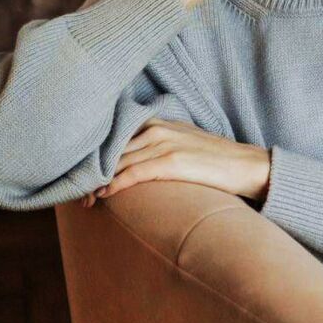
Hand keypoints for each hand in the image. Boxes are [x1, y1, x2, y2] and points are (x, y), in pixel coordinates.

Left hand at [80, 118, 270, 206]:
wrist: (245, 165)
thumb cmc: (215, 160)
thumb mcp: (182, 144)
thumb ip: (157, 147)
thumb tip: (135, 164)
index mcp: (158, 122)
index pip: (116, 137)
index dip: (98, 157)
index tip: (84, 175)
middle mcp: (157, 129)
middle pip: (113, 150)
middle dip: (94, 172)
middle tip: (77, 193)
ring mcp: (164, 143)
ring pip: (119, 162)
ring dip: (99, 182)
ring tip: (85, 200)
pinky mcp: (171, 162)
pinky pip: (134, 173)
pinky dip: (116, 185)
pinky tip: (104, 196)